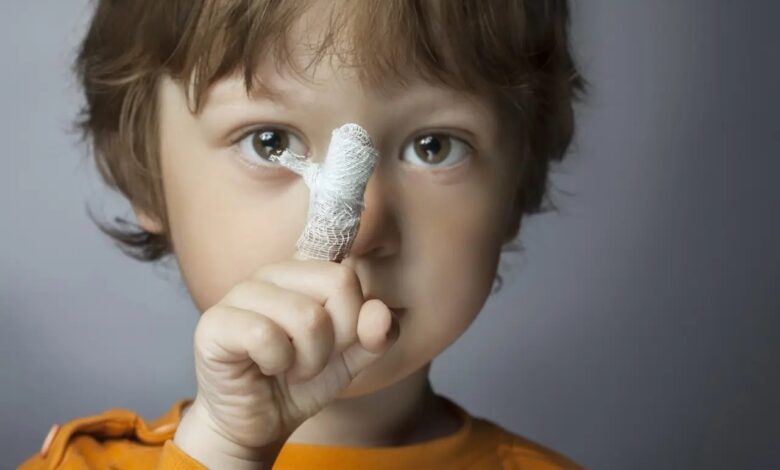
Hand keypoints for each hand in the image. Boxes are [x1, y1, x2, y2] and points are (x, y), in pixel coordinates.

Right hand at [173, 258, 399, 467]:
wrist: (256, 425)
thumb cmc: (299, 382)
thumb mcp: (351, 360)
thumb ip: (376, 335)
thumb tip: (381, 313)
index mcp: (306, 270)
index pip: (350, 267)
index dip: (356, 312)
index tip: (341, 340)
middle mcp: (274, 272)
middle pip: (339, 282)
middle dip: (338, 338)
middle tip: (313, 359)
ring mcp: (241, 292)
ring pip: (307, 315)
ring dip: (309, 359)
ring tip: (291, 368)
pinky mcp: (215, 322)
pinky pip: (266, 335)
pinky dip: (276, 363)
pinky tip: (265, 367)